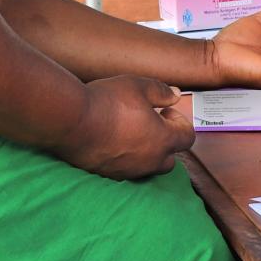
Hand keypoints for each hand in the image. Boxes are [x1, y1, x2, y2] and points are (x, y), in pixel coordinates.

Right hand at [58, 75, 194, 179]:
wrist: (73, 122)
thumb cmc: (109, 102)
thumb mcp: (139, 86)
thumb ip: (162, 92)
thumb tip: (176, 96)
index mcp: (163, 139)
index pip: (187, 138)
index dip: (180, 122)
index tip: (165, 110)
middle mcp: (150, 161)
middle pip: (171, 159)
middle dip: (167, 142)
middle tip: (152, 123)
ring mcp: (130, 170)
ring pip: (149, 167)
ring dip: (148, 152)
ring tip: (133, 132)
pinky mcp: (110, 174)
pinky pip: (128, 170)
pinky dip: (128, 158)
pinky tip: (115, 141)